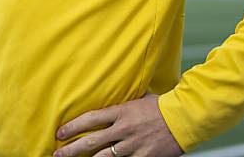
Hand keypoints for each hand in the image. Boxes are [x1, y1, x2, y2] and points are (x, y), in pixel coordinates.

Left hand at [53, 93, 183, 156]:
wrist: (185, 118)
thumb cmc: (164, 106)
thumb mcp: (141, 97)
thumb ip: (126, 100)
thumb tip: (117, 93)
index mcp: (121, 111)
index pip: (90, 119)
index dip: (72, 126)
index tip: (60, 132)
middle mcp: (123, 129)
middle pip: (91, 141)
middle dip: (71, 149)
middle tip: (58, 153)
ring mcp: (132, 145)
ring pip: (103, 156)